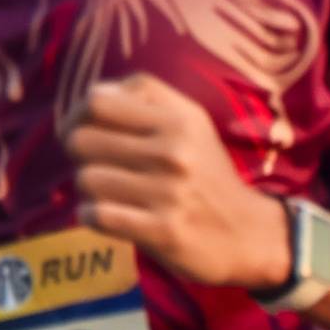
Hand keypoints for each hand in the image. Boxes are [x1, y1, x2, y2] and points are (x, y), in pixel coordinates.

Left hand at [63, 76, 289, 289]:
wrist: (251, 236)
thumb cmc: (208, 175)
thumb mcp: (191, 123)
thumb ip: (145, 98)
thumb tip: (92, 94)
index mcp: (180, 120)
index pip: (97, 101)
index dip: (78, 115)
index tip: (87, 131)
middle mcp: (175, 152)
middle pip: (81, 140)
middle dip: (82, 156)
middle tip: (104, 168)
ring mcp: (169, 193)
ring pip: (86, 179)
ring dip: (91, 190)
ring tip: (114, 195)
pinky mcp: (163, 231)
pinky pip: (96, 215)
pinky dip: (93, 217)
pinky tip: (110, 218)